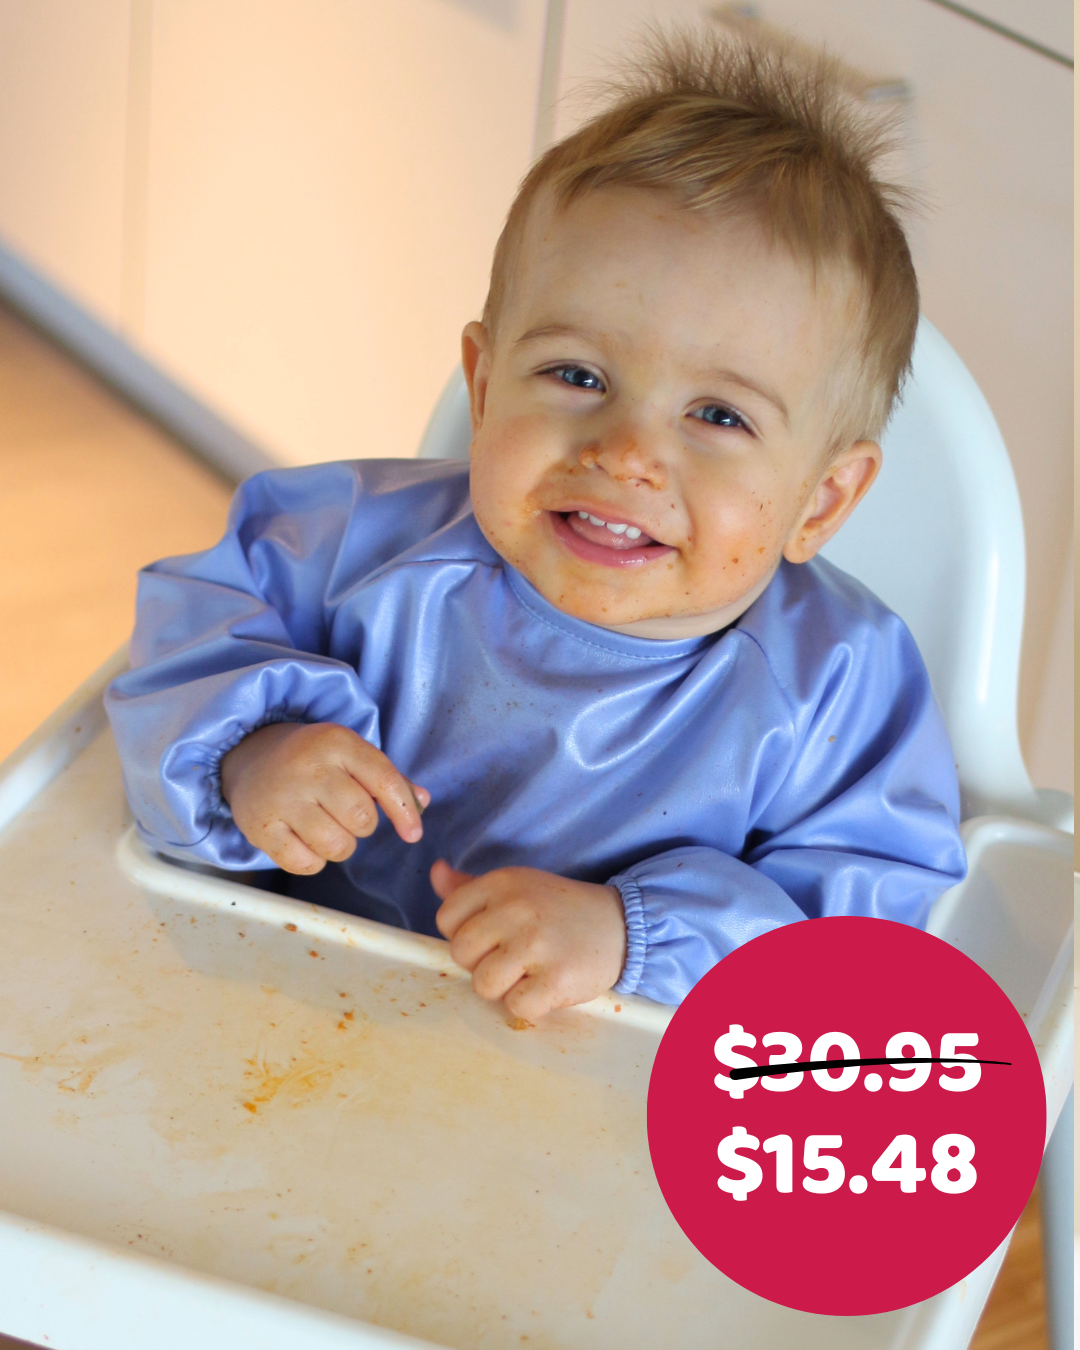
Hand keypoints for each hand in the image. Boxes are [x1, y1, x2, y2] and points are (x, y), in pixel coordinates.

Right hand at [220, 722, 428, 874]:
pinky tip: (304, 840)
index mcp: (336, 742)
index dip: (404, 812)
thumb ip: (387, 778)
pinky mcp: (260, 827)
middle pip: (362, 818)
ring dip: (340, 846)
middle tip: (344, 814)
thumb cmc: (312, 759)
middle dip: (362, 825)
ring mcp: (281, 798)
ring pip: (336, 846)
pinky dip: (313, 861)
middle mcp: (307, 768)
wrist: (249, 755)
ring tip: (326, 827)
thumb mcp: (349, 754)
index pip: (384, 780)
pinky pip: (306, 864)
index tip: (413, 834)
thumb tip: (421, 803)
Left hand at [431, 860, 626, 1020]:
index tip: (490, 937)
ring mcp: (536, 944)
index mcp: (502, 883)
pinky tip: (547, 986)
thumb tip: (436, 873)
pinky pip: (516, 1006)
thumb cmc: (559, 909)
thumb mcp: (517, 886)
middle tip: (511, 958)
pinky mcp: (556, 978)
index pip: (447, 917)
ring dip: (504, 988)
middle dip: (481, 964)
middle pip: (461, 954)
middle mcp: (516, 909)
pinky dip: (530, 1005)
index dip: (464, 935)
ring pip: (483, 984)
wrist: (621, 925)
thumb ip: (471, 886)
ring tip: (529, 972)